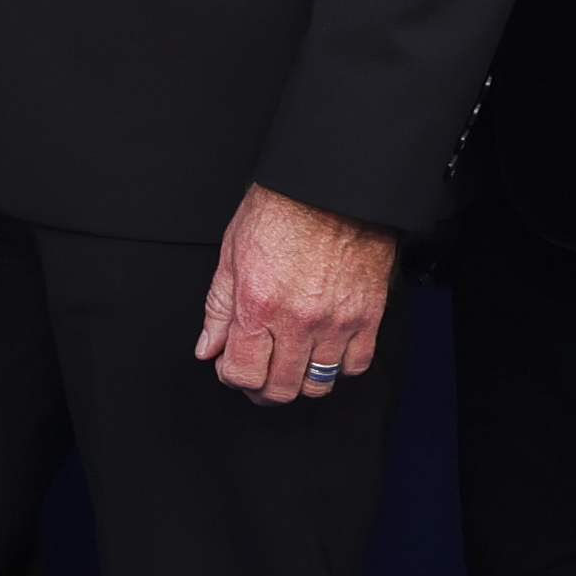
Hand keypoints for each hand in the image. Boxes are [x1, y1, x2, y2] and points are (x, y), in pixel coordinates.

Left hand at [195, 183, 396, 404]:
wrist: (331, 186)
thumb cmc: (282, 210)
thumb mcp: (232, 254)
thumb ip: (218, 309)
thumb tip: (209, 348)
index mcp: (258, 305)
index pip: (242, 373)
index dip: (232, 377)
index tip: (232, 367)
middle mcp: (298, 320)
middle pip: (280, 389)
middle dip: (262, 389)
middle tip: (259, 373)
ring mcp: (336, 321)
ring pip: (318, 384)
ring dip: (300, 381)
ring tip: (291, 364)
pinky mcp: (367, 316)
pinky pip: (355, 365)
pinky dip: (339, 367)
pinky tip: (324, 351)